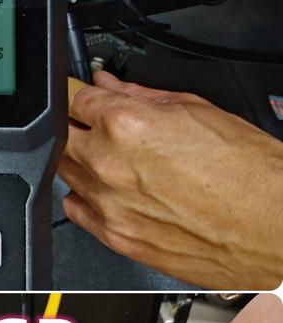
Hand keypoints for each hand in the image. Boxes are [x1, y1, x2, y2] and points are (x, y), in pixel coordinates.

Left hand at [61, 72, 282, 288]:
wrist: (274, 227)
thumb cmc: (251, 174)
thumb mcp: (200, 112)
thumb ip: (143, 97)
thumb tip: (111, 86)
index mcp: (128, 126)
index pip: (73, 97)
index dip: (78, 93)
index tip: (83, 95)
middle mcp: (108, 165)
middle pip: (60, 135)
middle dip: (76, 126)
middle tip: (99, 126)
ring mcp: (107, 204)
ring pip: (65, 171)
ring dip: (82, 160)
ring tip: (119, 160)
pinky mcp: (113, 236)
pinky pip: (75, 208)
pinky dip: (85, 195)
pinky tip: (111, 189)